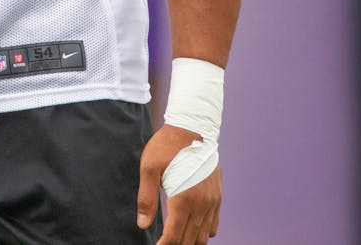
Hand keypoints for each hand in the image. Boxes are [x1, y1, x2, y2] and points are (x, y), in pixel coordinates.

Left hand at [136, 125, 222, 244]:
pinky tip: (190, 227)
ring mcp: (212, 201)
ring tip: (175, 237)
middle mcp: (202, 203)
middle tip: (162, 242)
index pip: (174, 237)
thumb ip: (146, 198)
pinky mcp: (217, 196)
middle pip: (189, 240)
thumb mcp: (149, 167)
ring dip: (189, 241)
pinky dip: (203, 232)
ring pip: (203, 237)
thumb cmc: (167, 145)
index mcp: (184, 199)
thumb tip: (142, 224)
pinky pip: (213, 225)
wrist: (193, 127)